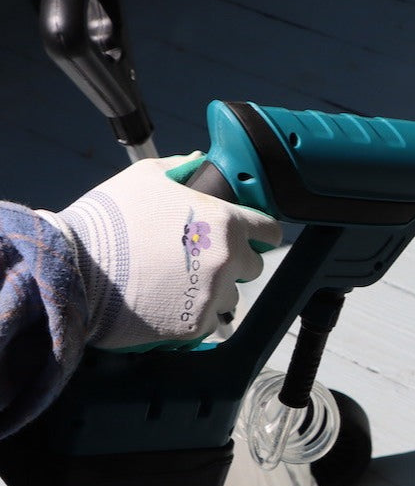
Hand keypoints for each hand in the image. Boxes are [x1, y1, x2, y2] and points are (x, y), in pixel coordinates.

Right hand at [38, 154, 281, 349]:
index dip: (260, 232)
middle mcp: (227, 260)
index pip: (269, 231)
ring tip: (179, 282)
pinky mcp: (194, 325)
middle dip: (234, 261)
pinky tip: (167, 301)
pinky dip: (192, 313)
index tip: (249, 235)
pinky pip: (207, 320)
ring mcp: (212, 295)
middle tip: (202, 258)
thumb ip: (182, 168)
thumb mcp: (145, 178)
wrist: (74, 268)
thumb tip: (200, 160)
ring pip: (230, 295)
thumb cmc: (110, 219)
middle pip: (252, 265)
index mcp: (225, 223)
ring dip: (214, 290)